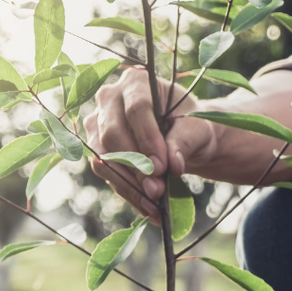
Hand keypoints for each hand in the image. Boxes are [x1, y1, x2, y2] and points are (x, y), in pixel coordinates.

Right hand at [83, 68, 210, 222]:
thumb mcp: (196, 129)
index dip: (147, 139)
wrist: (180, 139)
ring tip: (154, 204)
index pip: (136, 108)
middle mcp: (109, 99)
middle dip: (136, 166)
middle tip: (157, 190)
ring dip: (130, 184)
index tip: (163, 167)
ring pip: (104, 157)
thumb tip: (172, 165)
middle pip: (112, 134)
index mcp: (136, 82)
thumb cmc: (189, 126)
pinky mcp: (95, 150)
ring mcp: (97, 125)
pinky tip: (148, 208)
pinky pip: (106, 174)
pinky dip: (128, 193)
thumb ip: (184, 141)